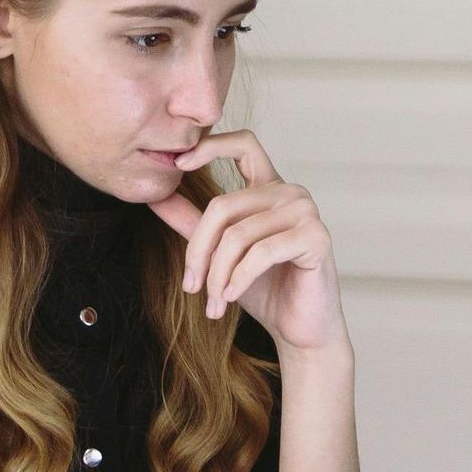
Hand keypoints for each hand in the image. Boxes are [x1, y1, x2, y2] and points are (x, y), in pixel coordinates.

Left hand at [145, 129, 348, 354]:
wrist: (300, 328)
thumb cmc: (265, 289)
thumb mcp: (220, 254)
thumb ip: (193, 223)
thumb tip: (155, 197)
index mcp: (269, 187)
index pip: (242, 144)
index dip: (210, 146)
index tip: (178, 163)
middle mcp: (290, 193)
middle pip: (224, 205)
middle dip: (199, 251)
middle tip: (190, 286)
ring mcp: (305, 212)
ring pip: (238, 234)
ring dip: (218, 274)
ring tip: (214, 302)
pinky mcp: (315, 237)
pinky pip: (261, 252)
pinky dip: (239, 278)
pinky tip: (231, 297)